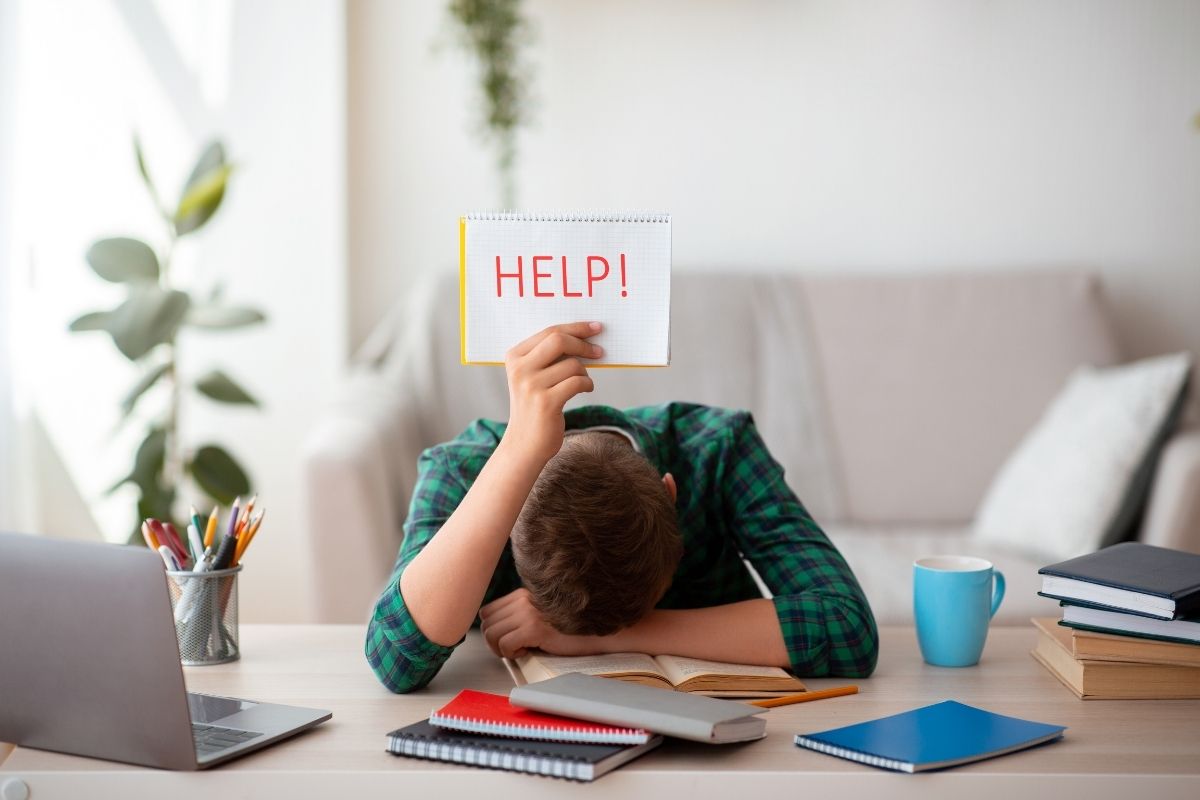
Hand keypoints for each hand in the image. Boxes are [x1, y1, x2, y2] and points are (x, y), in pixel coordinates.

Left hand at [479, 588, 596, 658]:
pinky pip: (505, 644)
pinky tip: (527, 650)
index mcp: (522, 594)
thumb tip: (495, 631)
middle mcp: (523, 600)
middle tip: (511, 648)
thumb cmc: (569, 628)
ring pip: (491, 634)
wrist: (596, 631)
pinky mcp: (535, 628)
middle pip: (486, 622)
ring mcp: (528, 613)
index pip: (487, 611)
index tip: (507, 639)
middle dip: (494, 640)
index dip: (493, 628)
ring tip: (520, 649)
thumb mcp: (541, 614)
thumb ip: (521, 614)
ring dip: (501, 648)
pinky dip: (511, 653)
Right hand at [503, 322, 602, 463]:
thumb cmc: (535, 406)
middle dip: (583, 344)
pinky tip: (585, 389)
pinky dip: (587, 384)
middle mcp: (520, 369)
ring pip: (572, 365)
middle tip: (599, 352)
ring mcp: (531, 386)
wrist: (524, 444)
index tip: (595, 328)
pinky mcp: (546, 402)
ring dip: (585, 373)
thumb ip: (550, 356)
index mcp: (515, 356)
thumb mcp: (533, 377)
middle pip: (559, 340)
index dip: (576, 328)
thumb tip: (584, 337)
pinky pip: (578, 382)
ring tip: (583, 382)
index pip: (549, 331)